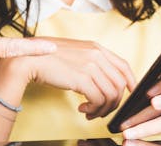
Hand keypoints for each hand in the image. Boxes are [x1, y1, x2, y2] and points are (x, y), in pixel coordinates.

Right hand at [7, 37, 136, 119]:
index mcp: (96, 48)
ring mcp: (90, 66)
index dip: (131, 82)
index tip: (129, 93)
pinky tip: (82, 109)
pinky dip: (94, 109)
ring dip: (102, 108)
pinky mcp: (82, 78)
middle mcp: (96, 54)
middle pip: (119, 84)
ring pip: (111, 94)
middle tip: (101, 110)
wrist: (29, 59)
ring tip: (90, 111)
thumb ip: (90, 62)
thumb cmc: (47, 58)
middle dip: (114, 102)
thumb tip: (101, 79)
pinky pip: (99, 100)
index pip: (123, 66)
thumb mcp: (75, 54)